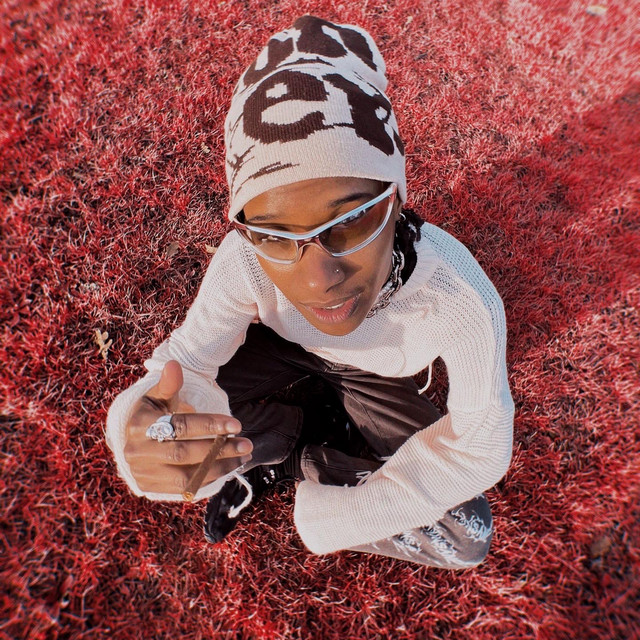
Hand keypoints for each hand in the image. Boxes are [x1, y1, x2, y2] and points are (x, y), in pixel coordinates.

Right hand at [124, 360, 252, 494]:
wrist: (132, 441)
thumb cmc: (151, 414)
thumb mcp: (156, 396)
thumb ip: (168, 384)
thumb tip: (174, 365)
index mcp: (139, 425)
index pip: (179, 427)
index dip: (209, 425)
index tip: (236, 424)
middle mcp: (137, 452)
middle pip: (184, 453)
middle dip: (219, 449)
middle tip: (246, 443)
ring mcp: (143, 473)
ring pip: (186, 476)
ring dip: (219, 467)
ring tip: (243, 456)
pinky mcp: (149, 488)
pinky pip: (184, 488)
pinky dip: (209, 479)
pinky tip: (228, 467)